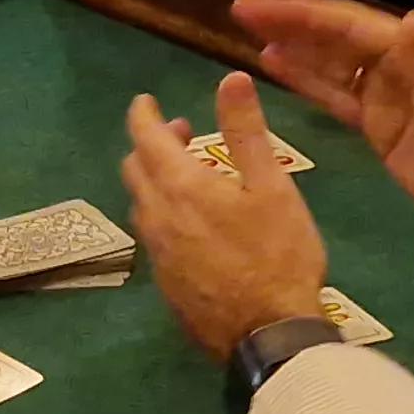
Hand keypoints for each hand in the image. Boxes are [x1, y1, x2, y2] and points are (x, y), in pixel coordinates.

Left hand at [123, 72, 330, 358]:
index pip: (145, 137)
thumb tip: (230, 79)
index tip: (145, 100)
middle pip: (135, 170)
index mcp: (180, 187)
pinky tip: (196, 226)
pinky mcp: (165, 284)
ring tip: (192, 177)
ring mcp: (158, 254)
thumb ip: (247, 132)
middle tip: (180, 134)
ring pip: (142, 205)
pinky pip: (154, 236)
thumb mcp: (272, 187)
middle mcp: (157, 217)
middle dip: (151, 144)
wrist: (268, 335)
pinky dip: (165, 215)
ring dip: (156, 181)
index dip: (142, 114)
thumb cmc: (277, 255)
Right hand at [236, 0, 413, 238]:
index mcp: (413, 50)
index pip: (349, 24)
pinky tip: (274, 65)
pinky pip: (332, 94)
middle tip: (242, 8)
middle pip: (332, 35)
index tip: (263, 2)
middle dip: (289, 21)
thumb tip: (412, 16)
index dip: (305, 12)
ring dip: (291, 44)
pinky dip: (304, 78)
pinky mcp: (373, 124)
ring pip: (327, 61)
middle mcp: (393, 62)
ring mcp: (381, 93)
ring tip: (248, 30)